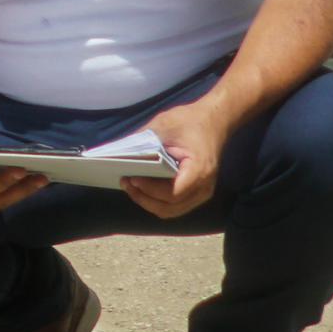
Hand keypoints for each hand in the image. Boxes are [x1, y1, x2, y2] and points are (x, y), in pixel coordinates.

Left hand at [124, 97, 228, 219]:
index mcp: (199, 171)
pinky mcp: (196, 193)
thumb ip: (143, 142)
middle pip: (170, 207)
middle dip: (144, 199)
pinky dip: (157, 201)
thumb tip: (118, 156)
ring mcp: (202, 193)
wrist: (214, 121)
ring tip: (130, 186)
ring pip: (171, 210)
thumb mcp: (164, 125)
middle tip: (125, 183)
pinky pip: (175, 205)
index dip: (149, 190)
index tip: (131, 177)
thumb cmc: (191, 121)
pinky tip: (143, 189)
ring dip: (148, 202)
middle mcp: (203, 187)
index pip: (172, 193)